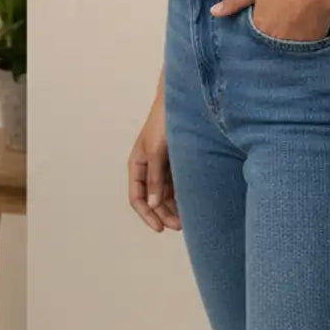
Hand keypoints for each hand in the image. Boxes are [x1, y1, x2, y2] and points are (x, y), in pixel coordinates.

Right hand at [128, 92, 180, 232]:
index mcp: (137, 164)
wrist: (182, 101)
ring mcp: (164, 166)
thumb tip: (154, 204)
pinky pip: (178, 185)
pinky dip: (182, 196)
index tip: (160, 228)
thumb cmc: (163, 122)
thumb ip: (155, 178)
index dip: (146, 214)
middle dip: (164, 214)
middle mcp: (149, 168)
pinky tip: (192, 204)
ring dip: (174, 208)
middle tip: (180, 226)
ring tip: (188, 219)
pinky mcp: (178, 162)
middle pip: (153, 199)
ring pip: (166, 195)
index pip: (137, 197)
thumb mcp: (156, 151)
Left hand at [210, 0, 329, 41]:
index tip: (258, 25)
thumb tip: (214, 12)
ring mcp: (296, 44)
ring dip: (284, 38)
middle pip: (268, 43)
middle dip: (269, 36)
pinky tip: (303, 25)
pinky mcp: (313, 42)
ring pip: (285, 46)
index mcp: (260, 27)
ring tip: (290, 22)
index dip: (254, 31)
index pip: (251, 38)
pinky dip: (300, 38)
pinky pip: (302, 46)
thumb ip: (235, 2)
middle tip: (277, 20)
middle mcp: (276, 41)